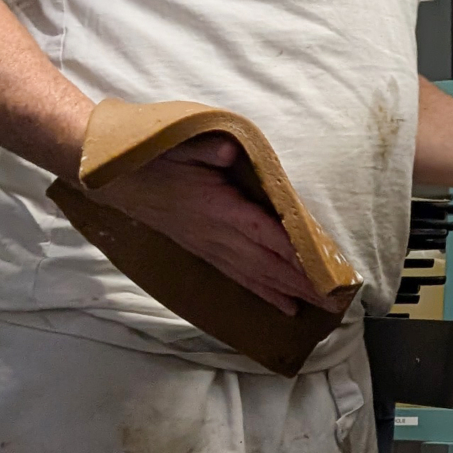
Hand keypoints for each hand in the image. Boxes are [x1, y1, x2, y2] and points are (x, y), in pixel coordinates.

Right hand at [88, 135, 336, 316]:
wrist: (118, 182)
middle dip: (301, 282)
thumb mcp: (181, 145)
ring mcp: (210, 247)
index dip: (292, 252)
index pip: (264, 234)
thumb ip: (207, 149)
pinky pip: (240, 277)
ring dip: (288, 292)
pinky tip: (283, 305)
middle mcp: (217, 235)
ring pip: (256, 275)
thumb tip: (229, 152)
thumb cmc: (155, 159)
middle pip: (267, 263)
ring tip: (317, 307)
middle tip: (333, 299)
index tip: (319, 269)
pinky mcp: (204, 252)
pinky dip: (264, 292)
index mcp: (218, 209)